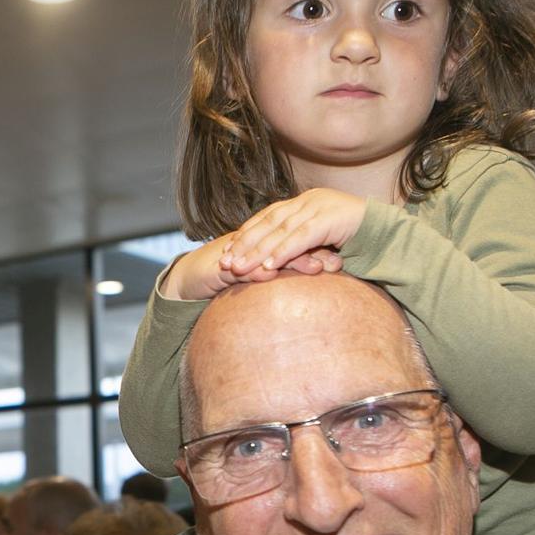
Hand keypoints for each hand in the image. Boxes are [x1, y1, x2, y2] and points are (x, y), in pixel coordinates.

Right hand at [164, 230, 343, 301]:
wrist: (191, 278)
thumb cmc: (226, 283)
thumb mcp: (258, 283)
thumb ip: (280, 282)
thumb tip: (309, 291)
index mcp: (268, 247)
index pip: (298, 243)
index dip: (320, 250)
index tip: (344, 261)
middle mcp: (257, 246)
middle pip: (290, 245)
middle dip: (315, 253)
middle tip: (338, 264)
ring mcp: (241, 254)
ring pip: (271, 254)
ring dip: (294, 261)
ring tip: (316, 268)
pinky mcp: (223, 265)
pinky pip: (244, 269)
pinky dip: (258, 272)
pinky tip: (273, 276)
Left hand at [218, 188, 367, 282]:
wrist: (388, 233)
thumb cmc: (355, 241)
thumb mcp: (321, 240)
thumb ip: (300, 243)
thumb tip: (275, 259)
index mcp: (304, 202)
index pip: (267, 217)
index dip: (246, 233)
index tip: (226, 250)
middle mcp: (308, 201)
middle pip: (268, 223)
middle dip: (245, 243)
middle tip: (225, 262)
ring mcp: (319, 208)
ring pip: (280, 231)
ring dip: (258, 251)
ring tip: (240, 268)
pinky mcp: (330, 219)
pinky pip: (301, 238)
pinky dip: (283, 253)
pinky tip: (269, 266)